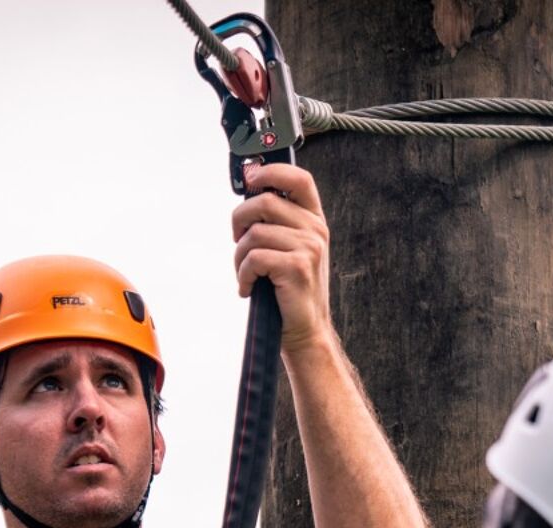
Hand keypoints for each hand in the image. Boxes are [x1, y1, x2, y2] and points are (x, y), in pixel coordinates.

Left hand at [232, 164, 331, 353]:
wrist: (305, 330)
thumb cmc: (289, 291)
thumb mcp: (289, 250)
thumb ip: (275, 223)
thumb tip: (248, 195)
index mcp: (314, 220)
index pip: (298, 178)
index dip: (271, 171)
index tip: (249, 179)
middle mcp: (315, 230)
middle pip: (264, 201)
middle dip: (239, 221)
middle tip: (237, 243)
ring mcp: (308, 248)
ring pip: (254, 233)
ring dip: (239, 257)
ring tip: (245, 274)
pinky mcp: (297, 267)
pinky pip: (254, 258)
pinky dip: (243, 275)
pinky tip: (248, 288)